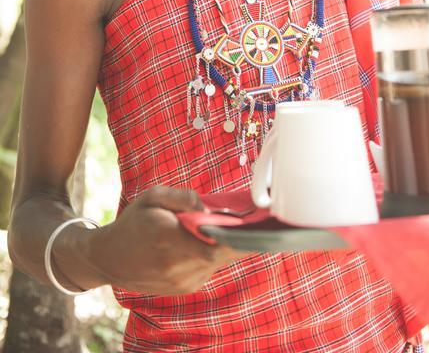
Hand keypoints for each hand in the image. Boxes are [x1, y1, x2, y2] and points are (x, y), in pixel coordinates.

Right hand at [87, 186, 248, 294]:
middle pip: (223, 256)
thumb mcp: (152, 197)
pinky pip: (210, 269)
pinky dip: (216, 255)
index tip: (257, 225)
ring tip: (238, 226)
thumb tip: (208, 208)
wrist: (109, 259)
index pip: (213, 246)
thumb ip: (182, 197)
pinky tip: (212, 241)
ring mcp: (181, 281)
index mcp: (168, 238)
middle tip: (262, 222)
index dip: (238, 238)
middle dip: (243, 240)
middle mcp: (176, 265)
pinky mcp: (185, 288)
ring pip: (219, 263)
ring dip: (229, 246)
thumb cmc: (134, 222)